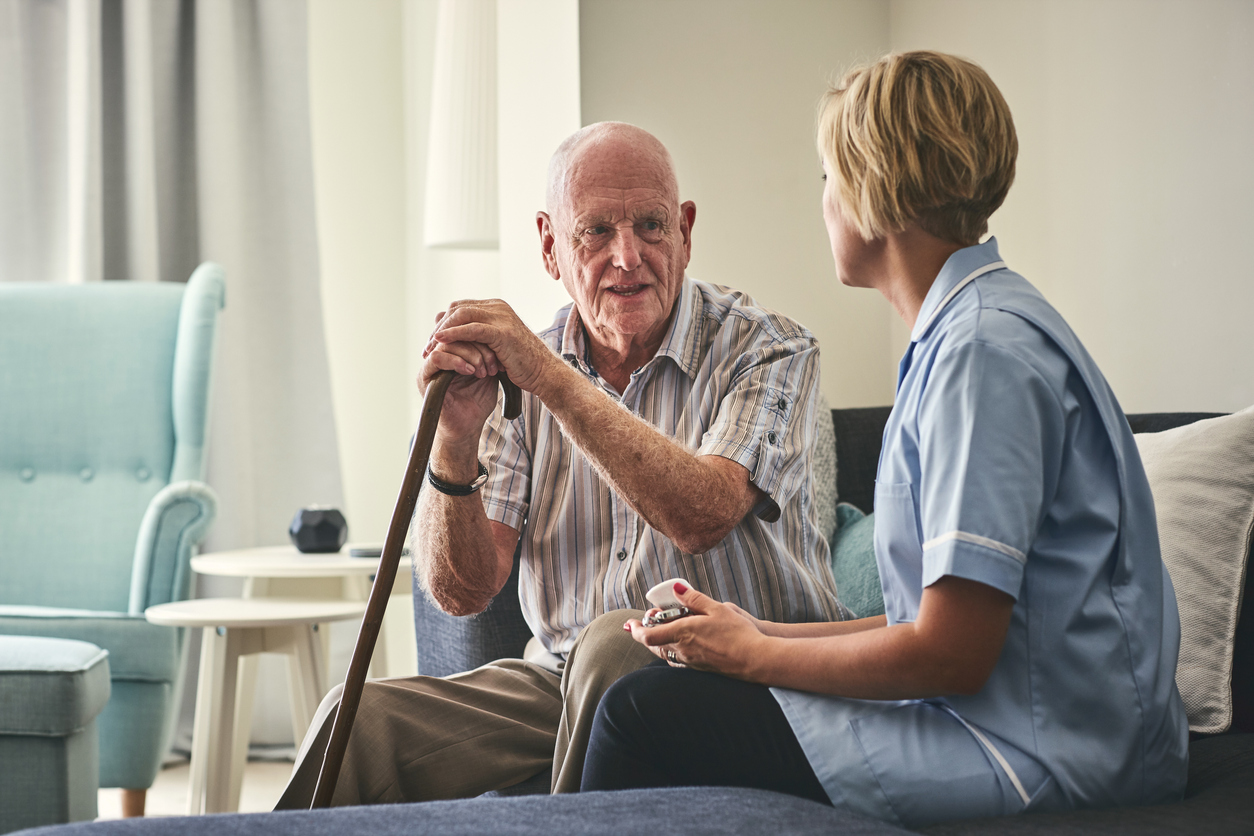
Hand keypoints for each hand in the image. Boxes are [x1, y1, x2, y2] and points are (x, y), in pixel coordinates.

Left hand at [425, 299, 557, 395]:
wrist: (543, 373)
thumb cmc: (521, 363)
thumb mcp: (496, 345)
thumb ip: (479, 337)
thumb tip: (455, 339)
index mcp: (496, 308)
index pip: (460, 307)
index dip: (443, 322)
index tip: (432, 341)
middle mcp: (498, 308)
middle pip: (457, 308)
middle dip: (439, 327)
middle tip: (427, 346)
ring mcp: (501, 318)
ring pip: (462, 315)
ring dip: (442, 330)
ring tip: (430, 347)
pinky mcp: (502, 332)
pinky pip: (472, 329)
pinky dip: (453, 333)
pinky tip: (441, 341)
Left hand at [624, 582, 767, 677]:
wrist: (755, 660)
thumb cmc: (739, 633)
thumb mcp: (717, 609)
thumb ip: (694, 599)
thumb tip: (676, 589)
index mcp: (684, 633)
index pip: (649, 635)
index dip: (637, 630)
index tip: (629, 624)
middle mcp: (683, 650)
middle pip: (654, 645)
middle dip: (646, 633)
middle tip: (646, 621)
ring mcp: (691, 662)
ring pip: (665, 653)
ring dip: (658, 642)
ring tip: (661, 630)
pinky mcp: (700, 669)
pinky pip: (677, 660)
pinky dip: (671, 651)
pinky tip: (679, 645)